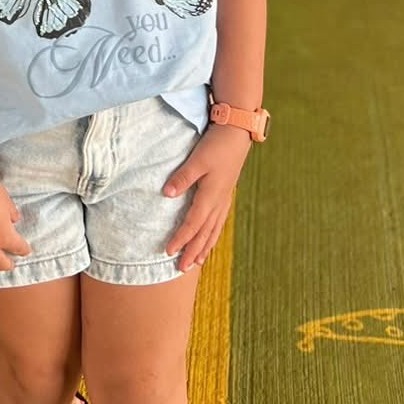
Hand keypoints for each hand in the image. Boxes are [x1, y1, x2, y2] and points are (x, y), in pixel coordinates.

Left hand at [162, 123, 250, 271]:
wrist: (237, 134)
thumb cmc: (216, 146)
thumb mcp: (197, 160)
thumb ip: (182, 178)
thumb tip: (166, 195)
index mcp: (211, 196)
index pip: (193, 224)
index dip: (181, 239)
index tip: (168, 252)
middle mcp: (219, 202)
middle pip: (204, 233)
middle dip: (192, 251)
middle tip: (181, 268)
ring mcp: (224, 200)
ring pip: (213, 230)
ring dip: (204, 247)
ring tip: (196, 262)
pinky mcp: (225, 194)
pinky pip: (219, 222)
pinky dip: (213, 235)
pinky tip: (210, 238)